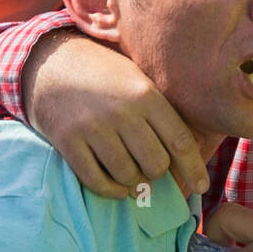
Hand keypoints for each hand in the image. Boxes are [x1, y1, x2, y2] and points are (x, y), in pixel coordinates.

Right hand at [24, 29, 210, 199]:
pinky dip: (110, 190)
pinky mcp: (68, 141)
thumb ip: (161, 110)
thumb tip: (188, 152)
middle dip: (156, 172)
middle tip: (149, 166)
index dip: (193, 168)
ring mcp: (93, 128)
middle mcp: (122, 112)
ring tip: (130, 172)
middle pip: (155, 165)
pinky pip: (97, 181)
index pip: (179, 141)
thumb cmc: (103, 74)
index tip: (202, 186)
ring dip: (132, 182)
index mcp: (145, 94)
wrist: (50, 61)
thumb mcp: (137, 79)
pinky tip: (117, 187)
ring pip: (128, 177)